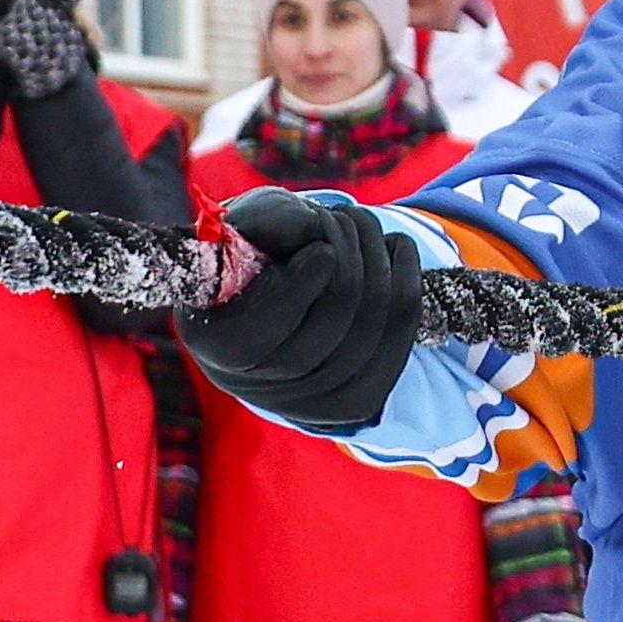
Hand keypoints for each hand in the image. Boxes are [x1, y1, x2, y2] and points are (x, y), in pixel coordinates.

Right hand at [180, 185, 430, 436]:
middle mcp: (255, 387)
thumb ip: (266, 221)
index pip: (260, 331)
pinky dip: (407, 283)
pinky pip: (399, 339)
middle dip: (348, 255)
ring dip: (378, 260)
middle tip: (347, 215)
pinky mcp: (354, 403)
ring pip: (370, 329)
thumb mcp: (250, 222)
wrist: (281, 290)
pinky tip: (396, 248)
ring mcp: (307, 405)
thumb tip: (312, 230)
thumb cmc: (257, 246)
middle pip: (327, 326)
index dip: (300, 288)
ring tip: (364, 224)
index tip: (322, 247)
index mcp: (215, 341)